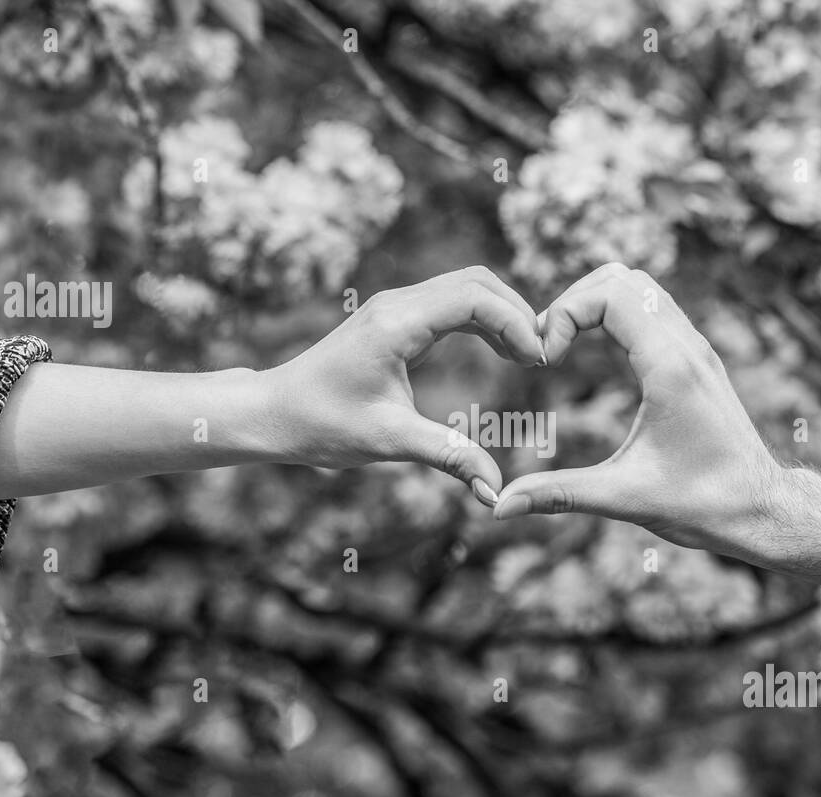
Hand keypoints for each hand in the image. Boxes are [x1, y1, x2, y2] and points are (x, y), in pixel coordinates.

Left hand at [264, 267, 544, 504]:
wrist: (275, 413)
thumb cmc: (323, 425)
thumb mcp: (389, 442)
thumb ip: (448, 459)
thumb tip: (495, 491)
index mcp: (397, 323)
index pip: (474, 298)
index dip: (517, 323)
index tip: (541, 361)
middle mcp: (397, 304)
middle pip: (478, 282)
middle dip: (518, 312)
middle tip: (545, 356)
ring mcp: (396, 307)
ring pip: (467, 287)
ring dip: (503, 314)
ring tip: (530, 356)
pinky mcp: (396, 319)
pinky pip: (452, 303)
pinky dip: (484, 320)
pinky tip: (503, 352)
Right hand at [493, 263, 785, 554]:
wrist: (761, 510)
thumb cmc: (703, 505)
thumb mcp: (624, 499)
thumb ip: (559, 495)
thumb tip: (499, 507)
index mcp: (670, 368)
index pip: (610, 294)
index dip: (565, 313)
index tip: (545, 359)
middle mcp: (687, 346)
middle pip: (621, 277)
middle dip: (573, 301)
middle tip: (547, 348)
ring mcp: (696, 349)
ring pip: (640, 287)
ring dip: (594, 303)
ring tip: (564, 348)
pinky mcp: (697, 360)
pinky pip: (653, 310)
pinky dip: (616, 316)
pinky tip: (593, 357)